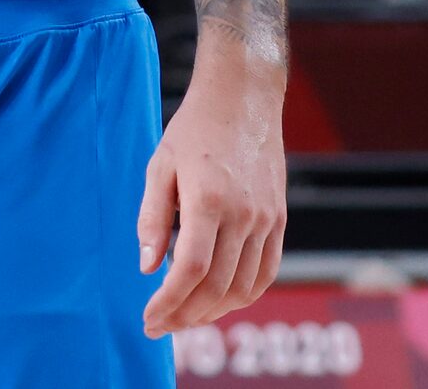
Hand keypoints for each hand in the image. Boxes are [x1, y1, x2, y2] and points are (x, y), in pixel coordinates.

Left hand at [136, 61, 286, 338]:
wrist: (243, 101)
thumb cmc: (193, 131)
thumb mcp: (160, 166)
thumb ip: (153, 218)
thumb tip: (148, 266)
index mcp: (209, 200)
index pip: (191, 269)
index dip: (169, 301)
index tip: (148, 318)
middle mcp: (244, 215)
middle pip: (217, 286)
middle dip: (186, 315)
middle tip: (160, 326)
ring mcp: (267, 220)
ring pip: (244, 287)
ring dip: (214, 311)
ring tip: (185, 317)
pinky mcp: (279, 221)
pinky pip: (265, 273)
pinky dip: (243, 295)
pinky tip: (219, 301)